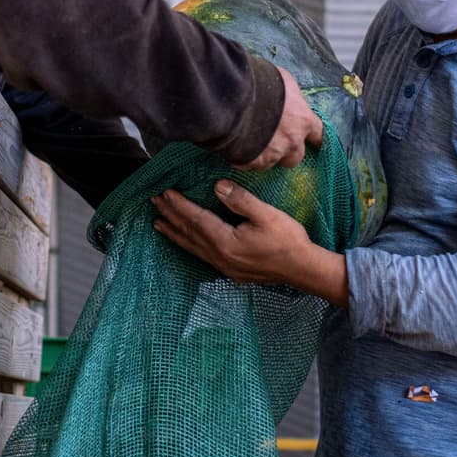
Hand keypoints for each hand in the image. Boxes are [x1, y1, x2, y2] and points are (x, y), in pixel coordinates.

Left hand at [151, 180, 347, 305]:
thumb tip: (217, 186)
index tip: (165, 193)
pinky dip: (189, 246)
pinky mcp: (231, 271)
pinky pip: (202, 256)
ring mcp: (224, 266)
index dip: (179, 205)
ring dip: (175, 234)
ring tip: (159, 224)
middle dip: (171, 217)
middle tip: (154, 203)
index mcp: (225, 241)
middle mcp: (219, 256)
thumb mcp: (266, 214)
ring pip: (193, 247)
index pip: (196, 219)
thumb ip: (240, 200)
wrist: (303, 269)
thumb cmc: (287, 240)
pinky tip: (187, 243)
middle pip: (189, 234)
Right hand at [235, 66, 323, 171]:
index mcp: (302, 120)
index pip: (318, 134)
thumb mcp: (283, 82)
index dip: (315, 138)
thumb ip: (290, 98)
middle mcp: (291, 141)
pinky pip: (250, 165)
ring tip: (251, 143)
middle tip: (274, 143)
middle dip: (287, 152)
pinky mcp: (252, 162)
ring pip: (272, 163)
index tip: (314, 142)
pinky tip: (236, 147)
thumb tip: (288, 101)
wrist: (234, 98)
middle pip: (296, 157)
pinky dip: (245, 158)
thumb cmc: (260, 83)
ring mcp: (272, 155)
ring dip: (264, 155)